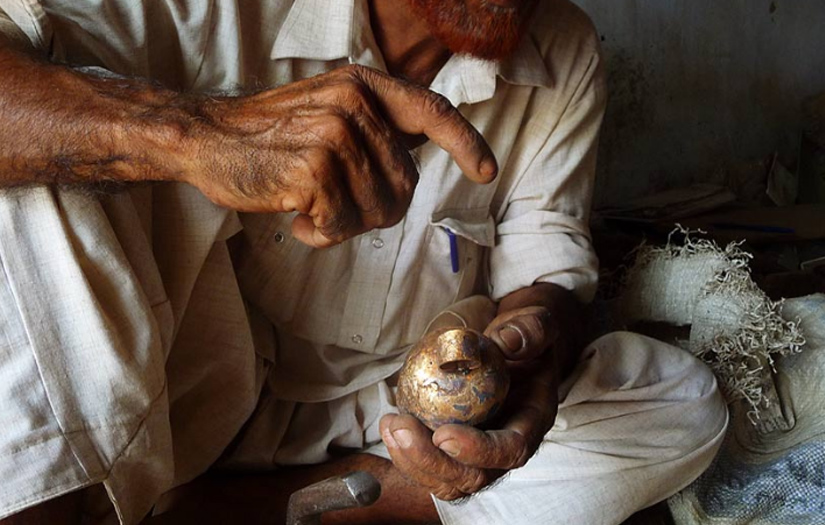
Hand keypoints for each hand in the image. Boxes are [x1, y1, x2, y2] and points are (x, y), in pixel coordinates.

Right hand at [184, 64, 496, 247]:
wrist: (206, 139)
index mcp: (363, 86)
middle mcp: (354, 104)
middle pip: (405, 185)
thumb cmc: (270, 137)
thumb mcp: (329, 112)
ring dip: (344, 225)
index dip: (466, 142)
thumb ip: (376, 127)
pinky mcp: (313, 170)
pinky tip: (294, 217)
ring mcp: (334, 135)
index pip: (432, 110)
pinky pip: (341, 225)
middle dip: (376, 211)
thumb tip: (425, 145)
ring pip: (377, 211)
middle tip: (335, 206)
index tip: (486, 170)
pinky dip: (319, 234)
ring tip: (309, 206)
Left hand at [381, 305, 559, 499]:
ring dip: (413, 460)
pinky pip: (431, 461)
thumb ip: (531, 330)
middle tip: (403, 428)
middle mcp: (506, 445)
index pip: (511, 450)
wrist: (516, 345)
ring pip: (447, 478)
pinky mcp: (454, 446)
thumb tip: (506, 341)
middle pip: (473, 476)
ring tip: (391, 424)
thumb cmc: (527, 334)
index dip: (478, 451)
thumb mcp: (537, 322)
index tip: (443, 435)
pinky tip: (389, 422)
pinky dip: (406, 449)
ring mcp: (479, 450)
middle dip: (432, 461)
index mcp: (532, 421)